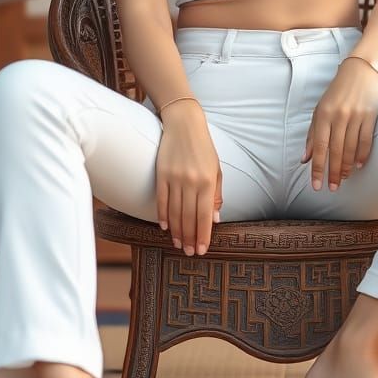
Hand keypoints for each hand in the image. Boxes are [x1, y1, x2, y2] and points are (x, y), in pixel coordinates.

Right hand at [155, 102, 222, 255]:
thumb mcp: (217, 169)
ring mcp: (175, 178)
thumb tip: (215, 220)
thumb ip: (216, 195)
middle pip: (188, 217)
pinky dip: (162, 215)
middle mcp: (191, 182)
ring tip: (178, 244)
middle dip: (189, 238)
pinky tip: (165, 228)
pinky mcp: (161, 174)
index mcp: (208, 181)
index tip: (202, 250)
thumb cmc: (204, 148)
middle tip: (189, 253)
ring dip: (176, 231)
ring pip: (174, 212)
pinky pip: (161, 200)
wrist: (185, 124)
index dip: (203, 235)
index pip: (205, 215)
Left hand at [300, 57, 377, 191]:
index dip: (317, 168)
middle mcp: (339, 116)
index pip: (319, 147)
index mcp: (323, 115)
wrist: (358, 71)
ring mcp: (356, 116)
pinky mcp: (371, 115)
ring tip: (344, 178)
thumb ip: (312, 134)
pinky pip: (366, 140)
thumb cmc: (336, 92)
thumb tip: (305, 158)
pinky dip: (362, 155)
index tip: (316, 185)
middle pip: (335, 151)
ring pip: (350, 148)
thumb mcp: (319, 110)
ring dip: (346, 167)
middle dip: (332, 172)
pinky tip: (358, 165)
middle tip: (332, 188)